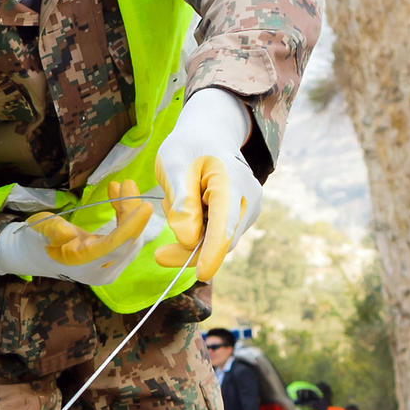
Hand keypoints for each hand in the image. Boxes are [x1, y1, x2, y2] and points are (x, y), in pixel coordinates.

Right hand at [0, 197, 155, 278]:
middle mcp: (101, 271)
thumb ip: (53, 230)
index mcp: (84, 265)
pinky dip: (126, 218)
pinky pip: (126, 239)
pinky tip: (119, 197)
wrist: (34, 255)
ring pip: (130, 239)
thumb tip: (68, 232)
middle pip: (127, 242)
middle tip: (128, 184)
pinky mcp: (112, 260)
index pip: (114, 247)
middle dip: (132, 212)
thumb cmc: (36, 241)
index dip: (131, 227)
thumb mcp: (38, 231)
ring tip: (124, 186)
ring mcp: (109, 268)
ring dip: (130, 212)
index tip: (145, 206)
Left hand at [148, 87, 252, 285]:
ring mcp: (250, 210)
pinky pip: (218, 235)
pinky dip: (199, 230)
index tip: (202, 275)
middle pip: (221, 239)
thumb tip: (188, 238)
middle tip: (159, 255)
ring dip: (192, 234)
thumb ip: (181, 201)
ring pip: (219, 241)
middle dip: (190, 249)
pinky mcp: (243, 218)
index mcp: (230, 180)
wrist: (210, 135)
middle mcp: (249, 198)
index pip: (223, 223)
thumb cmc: (188, 146)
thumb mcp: (173, 164)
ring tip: (174, 200)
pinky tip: (189, 207)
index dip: (212, 251)